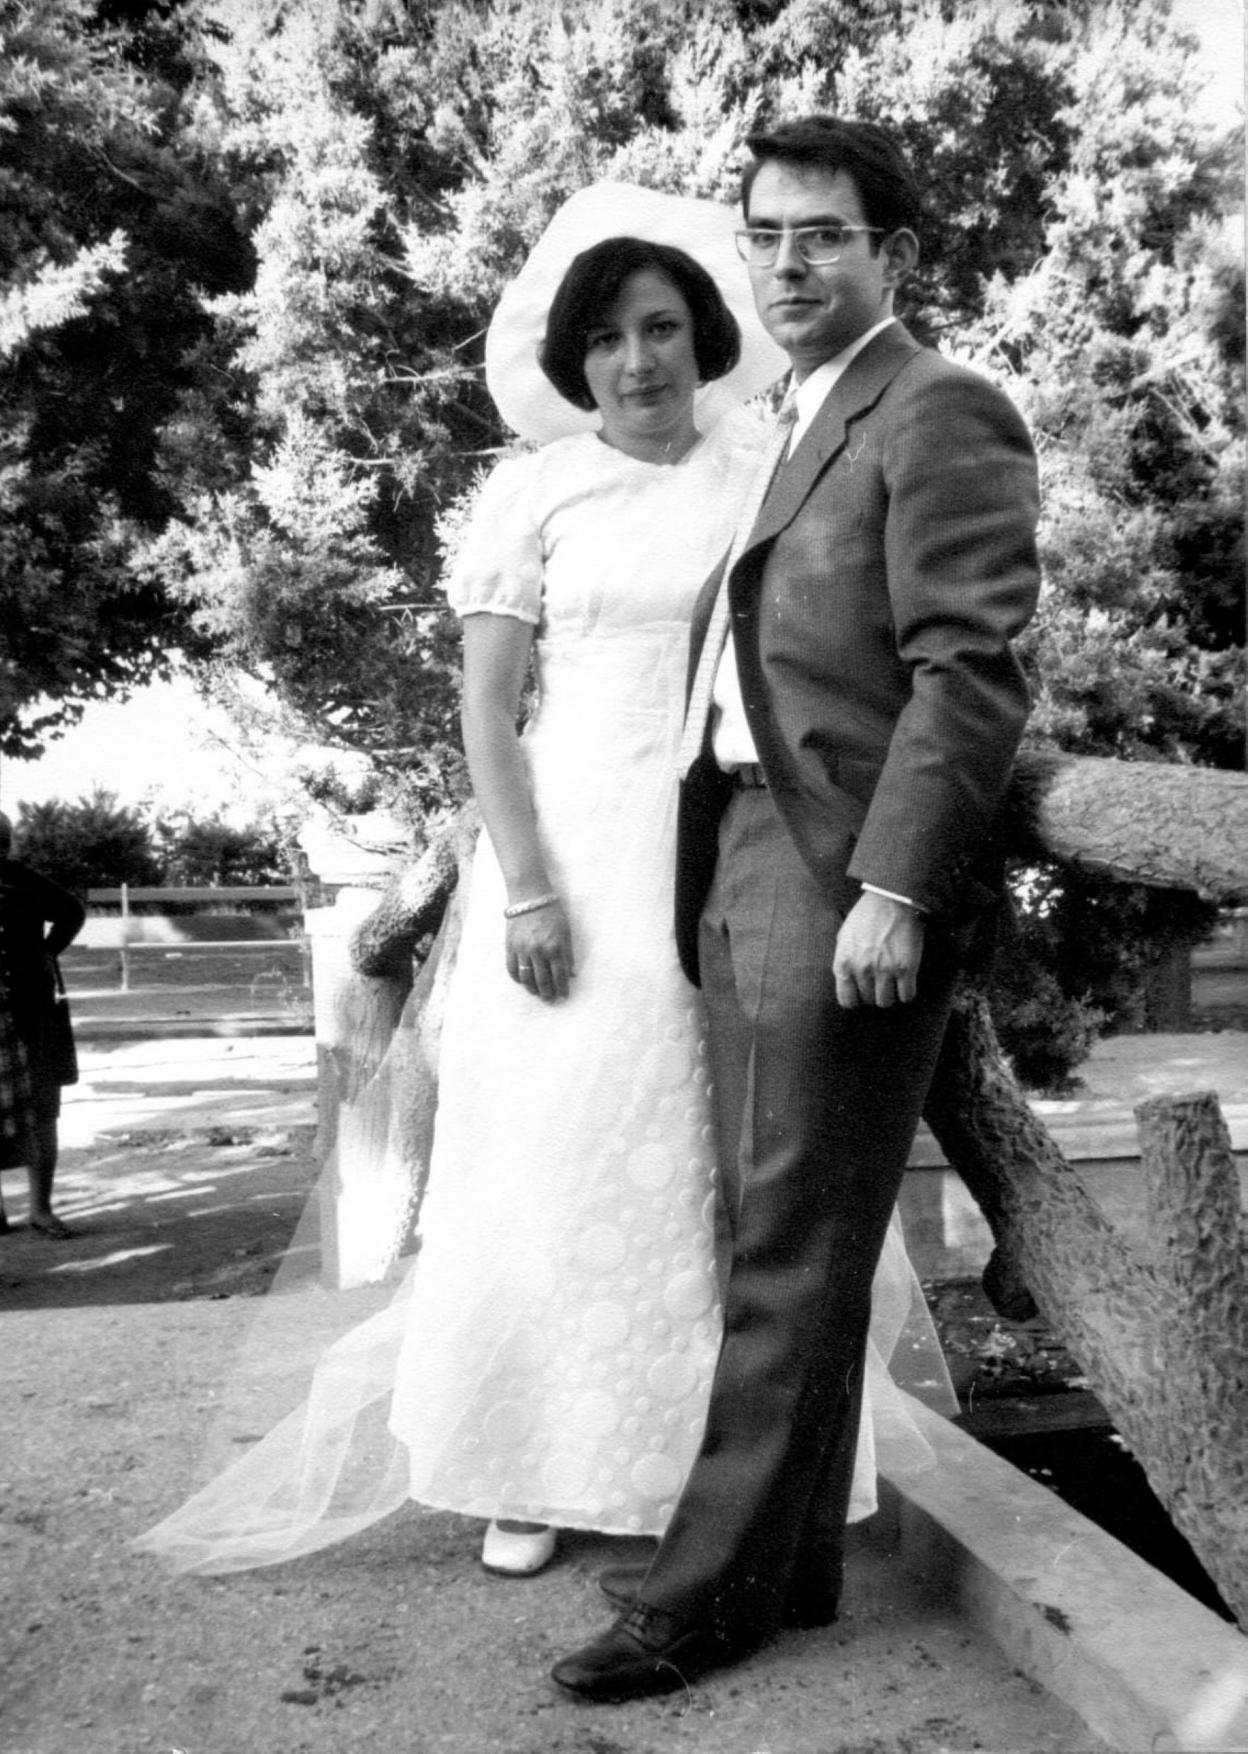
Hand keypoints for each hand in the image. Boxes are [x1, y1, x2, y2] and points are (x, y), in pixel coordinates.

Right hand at [506, 899, 574, 1001]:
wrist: (530, 897)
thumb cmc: (552, 913)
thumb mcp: (566, 932)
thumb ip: (568, 954)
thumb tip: (571, 974)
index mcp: (554, 947)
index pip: (559, 976)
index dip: (562, 989)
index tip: (563, 996)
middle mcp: (538, 951)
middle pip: (542, 980)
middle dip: (547, 993)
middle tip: (549, 1000)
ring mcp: (522, 949)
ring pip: (526, 978)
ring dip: (532, 989)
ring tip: (536, 993)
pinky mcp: (510, 946)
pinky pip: (512, 968)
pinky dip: (517, 978)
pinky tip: (522, 981)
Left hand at [833, 891, 923, 1008]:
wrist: (892, 900)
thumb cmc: (866, 916)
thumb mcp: (844, 937)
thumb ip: (843, 961)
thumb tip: (845, 981)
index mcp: (844, 963)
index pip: (846, 1000)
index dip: (856, 998)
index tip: (863, 992)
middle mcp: (862, 969)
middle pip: (868, 1001)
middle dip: (874, 992)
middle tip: (881, 980)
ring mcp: (884, 970)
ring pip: (886, 1002)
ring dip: (890, 994)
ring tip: (893, 982)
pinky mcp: (906, 969)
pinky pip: (907, 996)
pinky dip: (907, 992)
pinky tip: (906, 981)